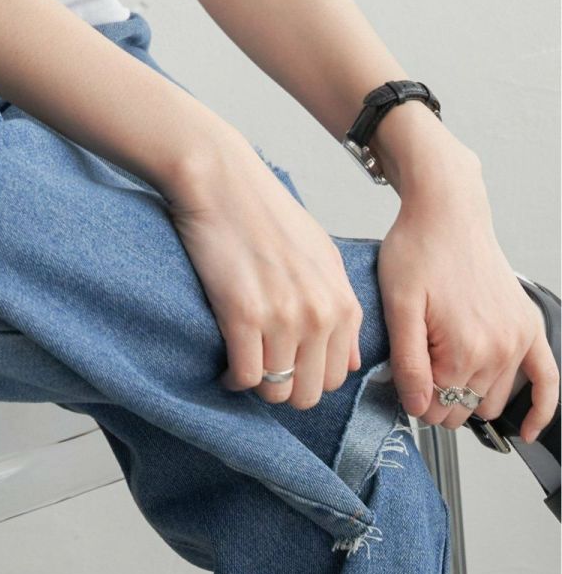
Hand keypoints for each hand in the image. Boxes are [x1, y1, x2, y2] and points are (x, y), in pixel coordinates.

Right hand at [165, 139, 364, 410]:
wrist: (222, 181)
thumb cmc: (266, 212)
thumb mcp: (322, 255)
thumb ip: (341, 308)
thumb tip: (350, 360)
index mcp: (342, 302)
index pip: (339, 376)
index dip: (310, 377)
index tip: (288, 366)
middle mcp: (319, 314)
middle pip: (309, 392)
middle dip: (286, 389)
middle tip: (263, 370)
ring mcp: (282, 317)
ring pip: (277, 390)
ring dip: (258, 385)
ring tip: (244, 366)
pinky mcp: (243, 315)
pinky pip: (246, 376)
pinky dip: (234, 379)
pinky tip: (226, 366)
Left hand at [378, 160, 559, 441]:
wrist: (447, 213)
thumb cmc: (418, 249)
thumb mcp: (398, 305)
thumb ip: (409, 362)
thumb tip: (420, 407)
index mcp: (466, 348)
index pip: (438, 406)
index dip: (414, 396)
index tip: (403, 377)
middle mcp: (500, 349)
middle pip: (464, 407)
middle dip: (439, 397)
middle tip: (417, 368)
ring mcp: (520, 339)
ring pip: (493, 401)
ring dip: (469, 395)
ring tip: (445, 365)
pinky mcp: (530, 326)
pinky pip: (547, 379)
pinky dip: (541, 409)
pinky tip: (526, 428)